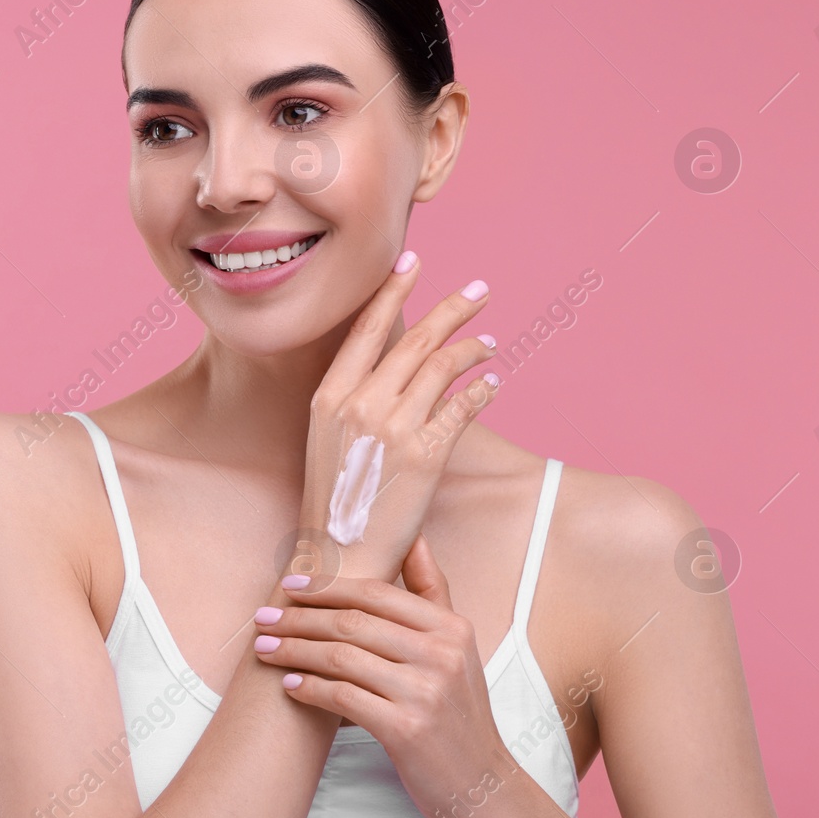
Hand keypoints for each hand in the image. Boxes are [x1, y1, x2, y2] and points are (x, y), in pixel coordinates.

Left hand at [256, 535, 517, 817]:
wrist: (480, 782)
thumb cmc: (458, 710)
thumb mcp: (458, 646)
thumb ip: (433, 591)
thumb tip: (413, 536)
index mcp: (450, 628)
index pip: (375, 592)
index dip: (326, 586)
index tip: (289, 585)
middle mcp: (441, 655)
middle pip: (352, 622)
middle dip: (300, 617)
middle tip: (264, 618)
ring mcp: (424, 692)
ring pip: (341, 657)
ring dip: (295, 650)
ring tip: (266, 648)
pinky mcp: (405, 729)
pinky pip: (342, 697)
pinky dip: (310, 688)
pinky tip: (290, 685)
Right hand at [296, 251, 498, 582]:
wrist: (340, 555)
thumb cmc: (335, 499)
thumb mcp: (327, 437)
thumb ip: (354, 397)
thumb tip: (392, 362)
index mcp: (329, 396)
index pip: (367, 328)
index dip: (393, 290)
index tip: (413, 262)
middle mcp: (360, 404)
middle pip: (415, 339)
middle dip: (452, 309)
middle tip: (478, 291)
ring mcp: (394, 428)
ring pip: (443, 367)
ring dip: (472, 349)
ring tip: (489, 343)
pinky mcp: (427, 454)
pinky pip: (464, 408)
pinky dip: (481, 391)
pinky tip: (491, 385)